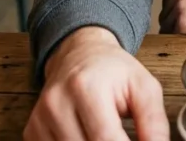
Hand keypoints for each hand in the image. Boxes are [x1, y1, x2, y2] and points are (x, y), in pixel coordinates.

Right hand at [24, 26, 168, 140]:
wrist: (80, 53)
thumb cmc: (113, 71)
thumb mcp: (143, 86)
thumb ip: (154, 121)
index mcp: (87, 87)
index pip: (106, 140)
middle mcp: (57, 102)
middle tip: (120, 134)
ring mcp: (40, 119)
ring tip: (105, 132)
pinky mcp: (32, 131)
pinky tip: (85, 135)